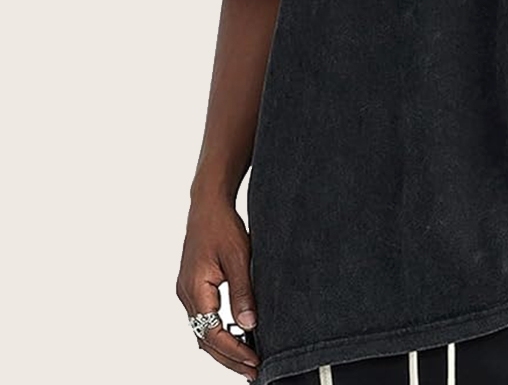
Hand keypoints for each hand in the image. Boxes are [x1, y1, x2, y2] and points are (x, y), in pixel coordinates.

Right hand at [176, 197, 259, 379]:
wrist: (207, 206)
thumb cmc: (222, 227)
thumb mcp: (239, 258)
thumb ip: (242, 292)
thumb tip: (248, 324)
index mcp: (195, 290)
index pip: (212, 333)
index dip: (234, 351)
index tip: (254, 361)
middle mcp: (186, 295)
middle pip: (205, 338)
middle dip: (228, 357)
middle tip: (252, 371)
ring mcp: (187, 292)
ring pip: (202, 331)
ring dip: (222, 348)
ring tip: (246, 361)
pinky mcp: (192, 287)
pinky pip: (202, 319)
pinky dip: (217, 332)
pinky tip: (233, 337)